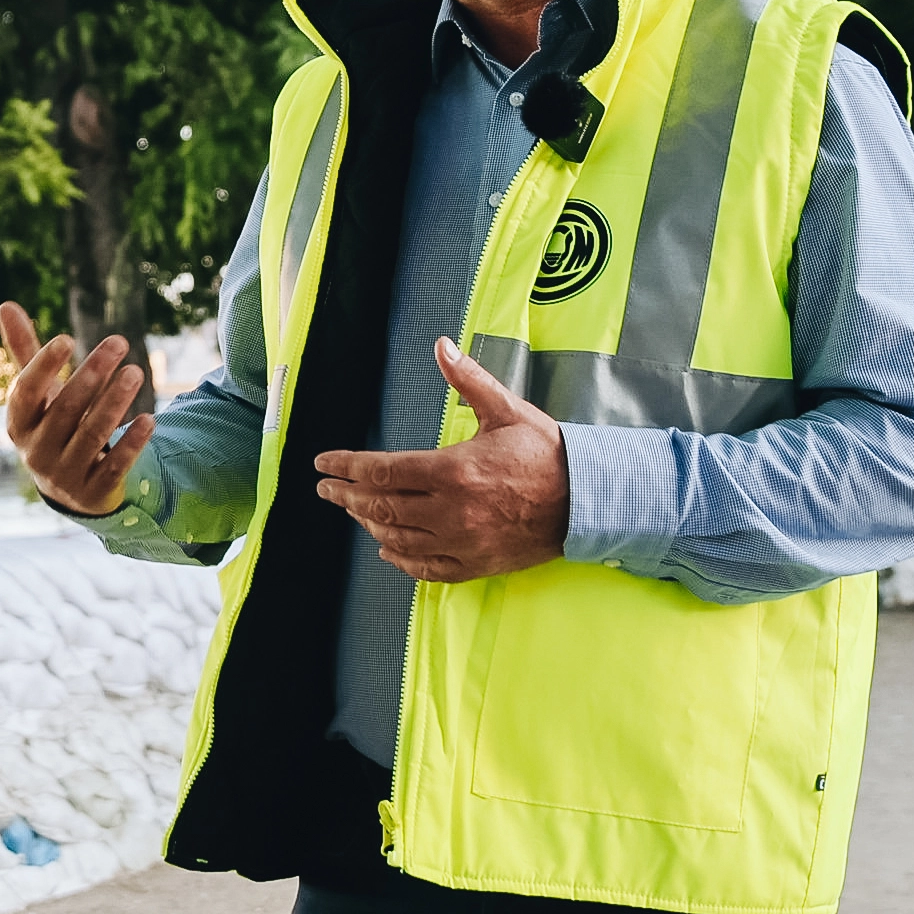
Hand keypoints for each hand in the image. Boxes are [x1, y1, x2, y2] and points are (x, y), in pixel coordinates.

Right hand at [0, 302, 153, 515]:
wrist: (68, 489)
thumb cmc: (52, 425)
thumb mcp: (38, 395)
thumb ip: (25, 352)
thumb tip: (6, 304)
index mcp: (18, 425)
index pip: (26, 393)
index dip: (43, 366)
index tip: (67, 339)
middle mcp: (37, 452)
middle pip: (64, 410)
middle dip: (92, 374)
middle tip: (119, 341)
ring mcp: (65, 475)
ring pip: (92, 435)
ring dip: (114, 401)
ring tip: (136, 371)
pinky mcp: (94, 492)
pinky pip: (115, 466)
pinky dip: (132, 442)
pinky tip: (151, 418)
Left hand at [313, 339, 568, 582]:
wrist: (589, 500)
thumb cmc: (547, 454)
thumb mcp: (508, 410)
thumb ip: (469, 381)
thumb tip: (442, 346)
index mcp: (454, 471)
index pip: (383, 470)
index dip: (347, 467)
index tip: (324, 464)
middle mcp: (451, 511)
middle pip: (381, 506)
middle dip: (347, 496)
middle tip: (327, 489)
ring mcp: (462, 541)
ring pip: (397, 538)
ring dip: (369, 523)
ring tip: (354, 510)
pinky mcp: (475, 563)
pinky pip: (426, 568)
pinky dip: (400, 558)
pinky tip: (387, 548)